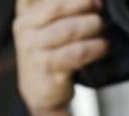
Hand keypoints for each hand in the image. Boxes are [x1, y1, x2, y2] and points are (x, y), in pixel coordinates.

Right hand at [13, 0, 107, 115]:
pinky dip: (94, 48)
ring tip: (103, 29)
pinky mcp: (47, 68)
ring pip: (68, 30)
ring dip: (92, 27)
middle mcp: (25, 28)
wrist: (40, 93)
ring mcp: (34, 48)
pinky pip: (75, 53)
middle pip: (56, 7)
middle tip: (99, 7)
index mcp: (25, 13)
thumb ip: (58, 9)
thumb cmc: (49, 55)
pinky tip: (102, 47)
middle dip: (83, 4)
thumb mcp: (45, 27)